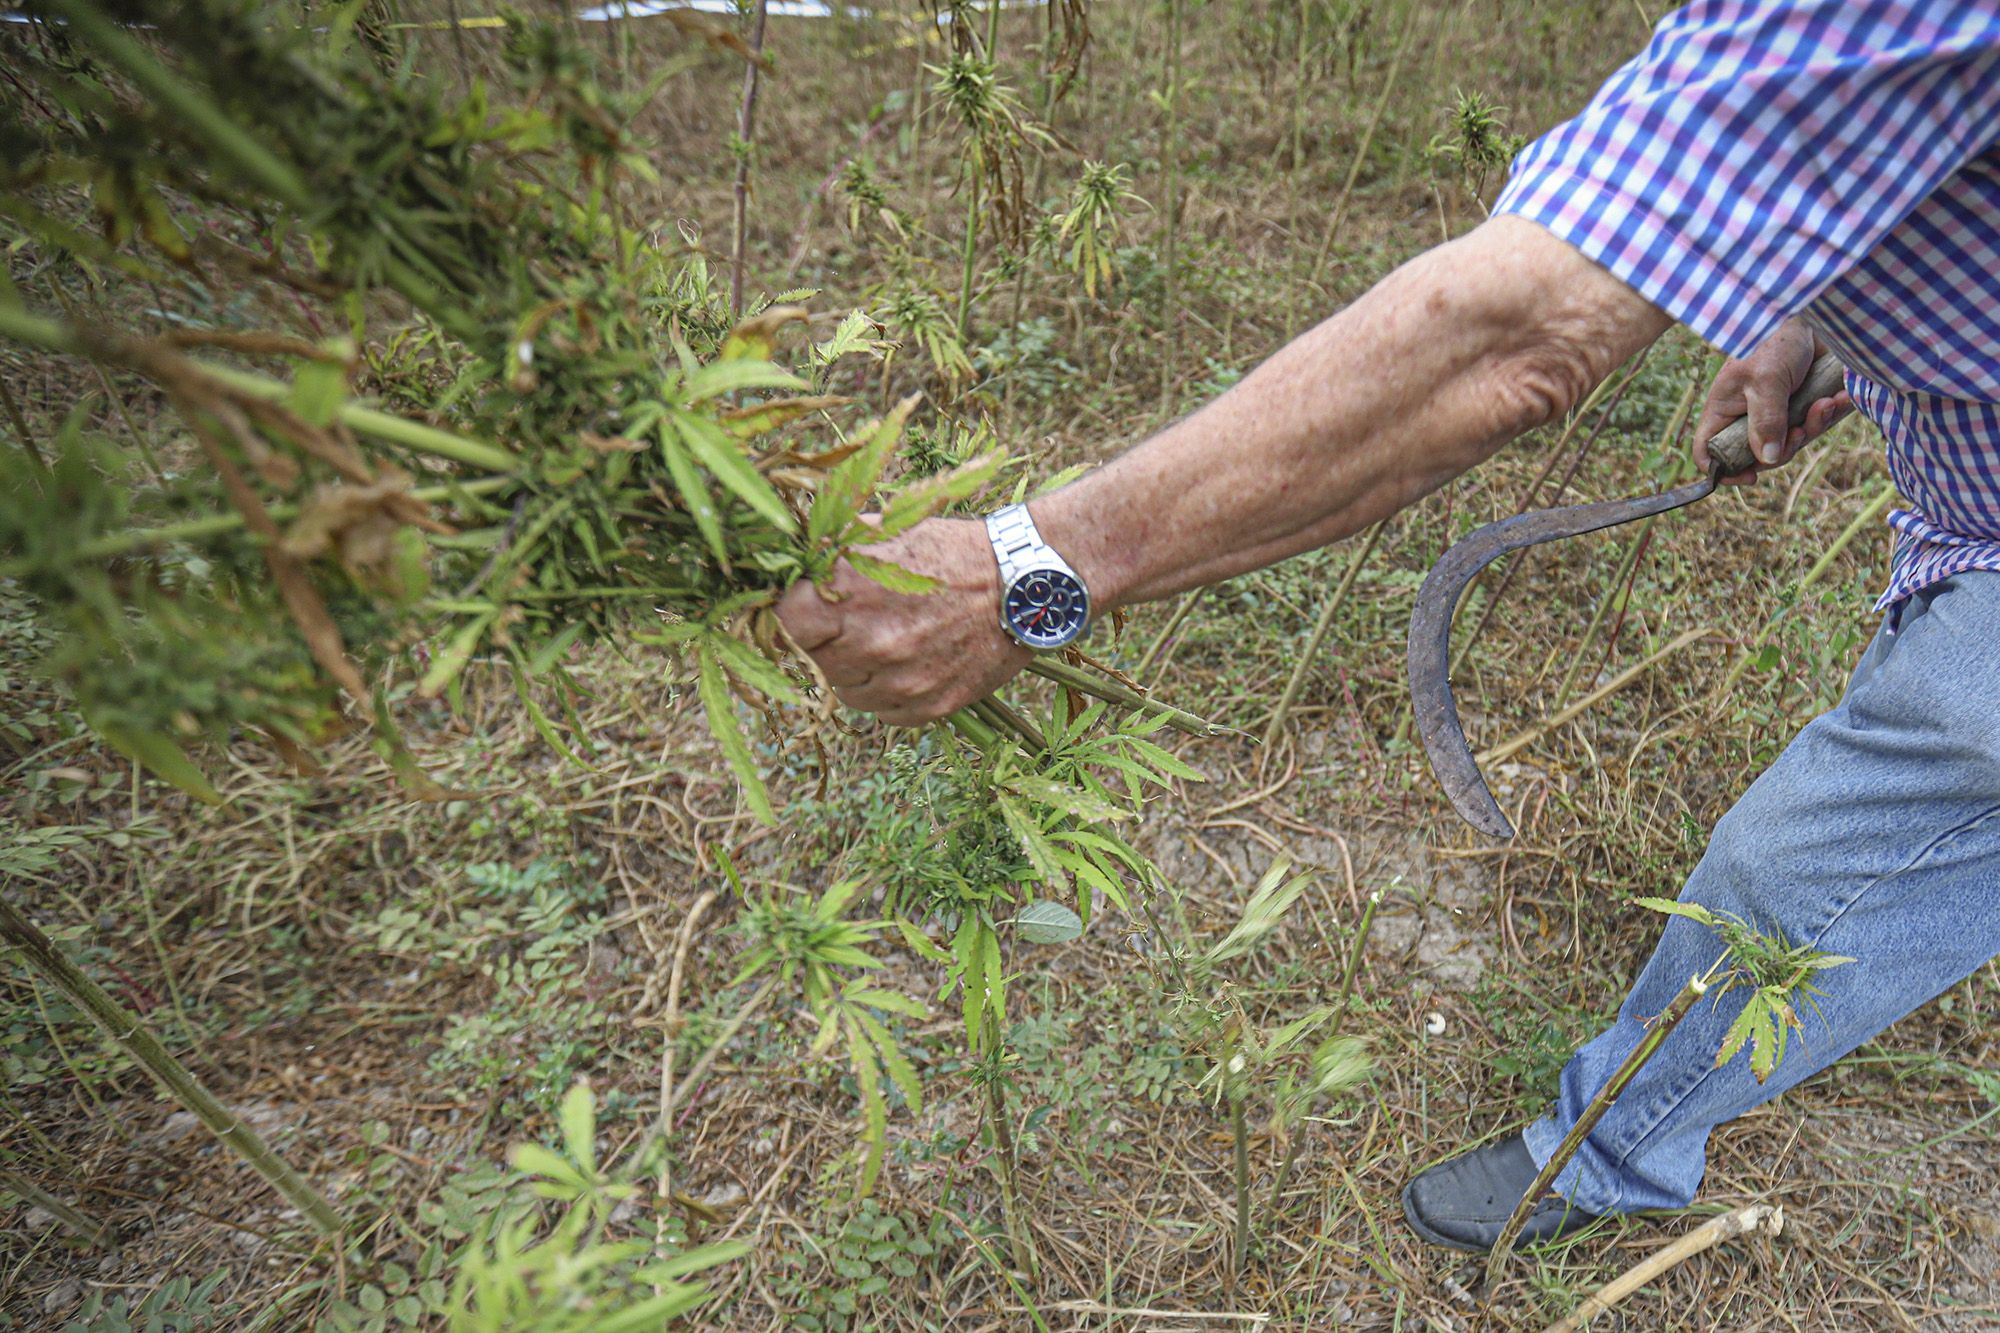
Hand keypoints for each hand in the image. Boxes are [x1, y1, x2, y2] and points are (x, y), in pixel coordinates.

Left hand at [775, 517, 1031, 726]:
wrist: (1024, 584)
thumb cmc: (953, 552)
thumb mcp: (889, 530)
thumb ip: (836, 549)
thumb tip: (795, 557)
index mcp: (854, 592)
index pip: (788, 620)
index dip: (795, 611)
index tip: (809, 605)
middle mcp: (872, 642)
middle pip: (814, 661)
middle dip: (826, 642)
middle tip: (853, 624)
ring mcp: (901, 680)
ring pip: (846, 692)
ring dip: (856, 672)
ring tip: (886, 643)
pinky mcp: (930, 706)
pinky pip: (884, 713)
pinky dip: (889, 694)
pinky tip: (910, 665)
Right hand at [1693, 319, 1851, 486]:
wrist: (1813, 315)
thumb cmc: (1774, 341)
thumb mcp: (1765, 381)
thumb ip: (1765, 421)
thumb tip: (1767, 460)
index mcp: (1724, 411)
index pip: (1708, 451)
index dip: (1722, 470)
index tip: (1749, 477)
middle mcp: (1746, 416)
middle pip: (1757, 456)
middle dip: (1784, 448)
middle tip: (1801, 430)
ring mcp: (1776, 413)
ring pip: (1791, 443)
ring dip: (1813, 427)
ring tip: (1826, 404)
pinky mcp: (1802, 406)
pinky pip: (1814, 426)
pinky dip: (1828, 415)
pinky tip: (1839, 398)